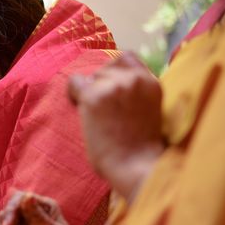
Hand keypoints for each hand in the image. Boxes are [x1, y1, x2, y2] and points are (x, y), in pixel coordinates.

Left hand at [68, 53, 164, 200]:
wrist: (137, 167)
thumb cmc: (142, 149)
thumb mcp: (150, 110)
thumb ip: (137, 93)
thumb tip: (113, 85)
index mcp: (152, 82)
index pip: (127, 58)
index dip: (115, 72)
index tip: (111, 89)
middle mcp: (134, 79)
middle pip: (106, 67)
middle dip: (101, 84)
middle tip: (102, 109)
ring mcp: (114, 86)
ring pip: (92, 77)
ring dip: (90, 92)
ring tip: (96, 116)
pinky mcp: (94, 96)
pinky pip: (74, 84)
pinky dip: (73, 94)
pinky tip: (80, 109)